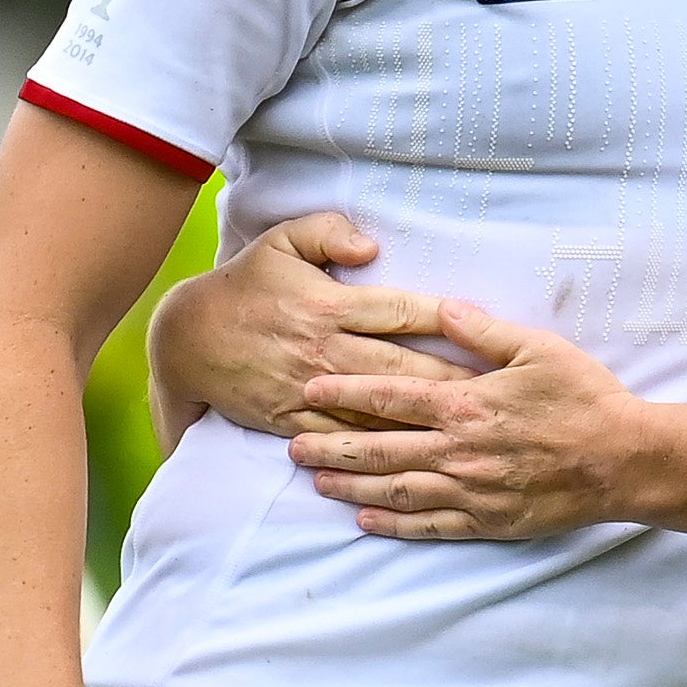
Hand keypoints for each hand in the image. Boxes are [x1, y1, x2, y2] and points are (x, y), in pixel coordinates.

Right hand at [147, 212, 462, 439]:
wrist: (187, 340)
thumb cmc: (246, 284)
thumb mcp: (281, 242)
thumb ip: (328, 231)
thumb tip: (371, 245)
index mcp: (328, 304)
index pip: (397, 310)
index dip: (442, 317)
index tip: (483, 326)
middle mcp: (325, 349)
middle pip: (401, 366)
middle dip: (452, 378)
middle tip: (500, 390)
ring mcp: (311, 388)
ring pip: (379, 407)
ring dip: (425, 417)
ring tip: (472, 427)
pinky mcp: (296, 419)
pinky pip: (346, 434)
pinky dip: (382, 446)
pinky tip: (418, 455)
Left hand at [290, 302, 636, 538]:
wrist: (624, 461)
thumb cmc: (585, 399)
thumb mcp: (538, 349)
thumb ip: (484, 331)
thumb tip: (441, 307)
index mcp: (466, 404)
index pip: (390, 397)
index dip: (344, 392)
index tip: (308, 389)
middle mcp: (459, 451)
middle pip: (380, 449)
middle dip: (331, 447)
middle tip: (291, 446)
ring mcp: (471, 491)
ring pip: (396, 491)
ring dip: (351, 487)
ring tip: (315, 482)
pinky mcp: (488, 521)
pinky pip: (429, 526)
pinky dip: (393, 525)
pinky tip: (365, 520)